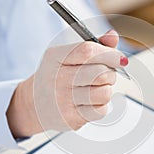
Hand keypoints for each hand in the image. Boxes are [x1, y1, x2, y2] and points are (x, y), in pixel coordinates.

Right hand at [6, 30, 127, 137]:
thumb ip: (91, 46)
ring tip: (96, 89)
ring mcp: (63, 100)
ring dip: (106, 90)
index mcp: (56, 57)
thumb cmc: (55, 77)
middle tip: (105, 75)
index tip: (119, 58)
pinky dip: (101, 106)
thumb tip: (112, 35)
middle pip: (101, 73)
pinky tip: (90, 102)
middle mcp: (58, 78)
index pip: (88, 51)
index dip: (110, 54)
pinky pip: (100, 110)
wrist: (34, 104)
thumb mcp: (66, 56)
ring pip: (104, 93)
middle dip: (110, 73)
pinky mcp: (70, 118)